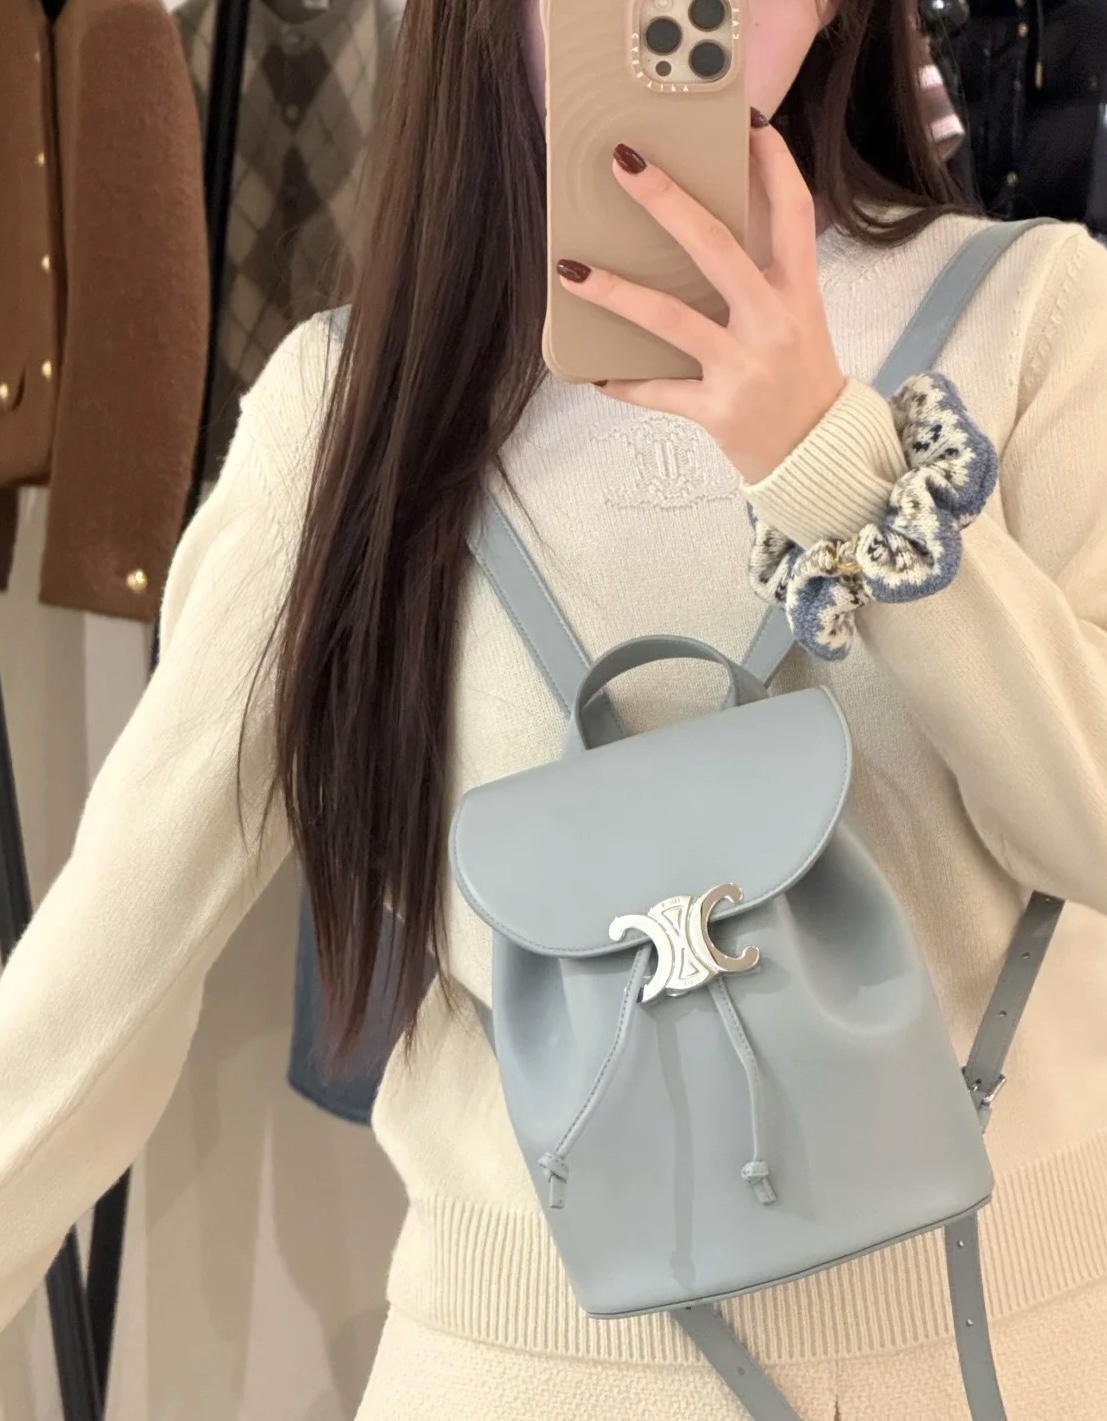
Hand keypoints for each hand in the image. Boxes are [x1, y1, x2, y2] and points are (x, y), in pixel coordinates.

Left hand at [556, 120, 846, 484]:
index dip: (773, 166)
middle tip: (624, 163)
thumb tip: (701, 234)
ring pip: (671, 318)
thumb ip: (763, 280)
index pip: (794, 214)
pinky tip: (596, 374)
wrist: (819, 457)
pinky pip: (660, 391)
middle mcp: (773, 323)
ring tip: (570, 271)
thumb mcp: (797, 321)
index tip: (745, 124)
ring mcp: (744, 368)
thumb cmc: (800, 381)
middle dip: (667, 202)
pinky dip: (626, 383)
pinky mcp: (718, 411)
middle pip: (717, 248)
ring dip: (616, 293)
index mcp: (798, 294)